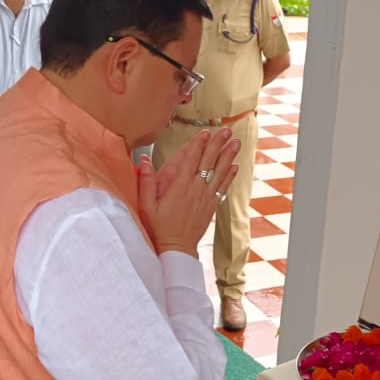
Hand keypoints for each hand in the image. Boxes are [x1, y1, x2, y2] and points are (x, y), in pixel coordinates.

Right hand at [138, 128, 240, 255]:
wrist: (176, 248)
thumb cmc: (159, 228)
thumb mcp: (146, 205)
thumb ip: (146, 181)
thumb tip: (143, 160)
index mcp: (179, 187)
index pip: (191, 160)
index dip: (199, 144)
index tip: (206, 132)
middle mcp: (195, 190)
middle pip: (209, 162)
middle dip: (218, 144)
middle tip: (227, 131)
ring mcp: (205, 198)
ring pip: (219, 173)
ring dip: (228, 157)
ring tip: (236, 143)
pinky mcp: (211, 206)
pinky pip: (222, 188)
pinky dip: (229, 176)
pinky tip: (234, 166)